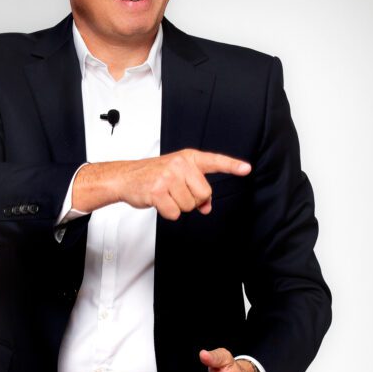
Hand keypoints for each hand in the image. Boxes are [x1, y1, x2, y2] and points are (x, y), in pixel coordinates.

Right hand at [72, 148, 250, 218]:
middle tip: (176, 193)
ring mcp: (168, 177)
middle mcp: (180, 164)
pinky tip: (158, 201)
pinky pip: (175, 213)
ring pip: (190, 206)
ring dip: (178, 206)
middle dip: (193, 200)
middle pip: (204, 194)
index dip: (232, 166)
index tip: (246, 169)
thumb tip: (207, 207)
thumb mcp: (178, 176)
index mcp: (188, 158)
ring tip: (165, 195)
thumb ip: (196, 188)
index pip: (214, 161)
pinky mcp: (158, 191)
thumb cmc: (154, 175)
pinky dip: (167, 213)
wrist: (126, 176)